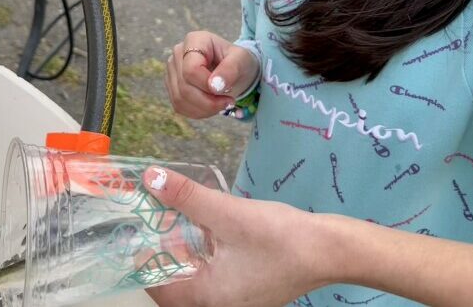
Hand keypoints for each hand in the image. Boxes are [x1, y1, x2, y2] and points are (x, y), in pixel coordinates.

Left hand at [142, 167, 336, 306]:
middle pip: (173, 282)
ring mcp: (234, 301)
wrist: (330, 250)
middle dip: (163, 250)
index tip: (142, 224)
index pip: (155, 284)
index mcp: (205, 297)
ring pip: (193, 277)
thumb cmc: (279, 237)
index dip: (143, 254)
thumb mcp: (227, 212)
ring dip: (184, 250)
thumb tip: (150, 178)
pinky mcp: (247, 290)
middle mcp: (216, 306)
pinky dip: (205, 254)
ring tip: (181, 218)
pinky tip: (211, 228)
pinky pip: (213, 276)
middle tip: (160, 218)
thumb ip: (186, 197)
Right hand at [165, 31, 259, 118]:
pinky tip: (212, 107)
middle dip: (209, 101)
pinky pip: (179, 106)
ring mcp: (172, 70)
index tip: (227, 92)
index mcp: (194, 40)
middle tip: (230, 102)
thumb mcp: (241, 60)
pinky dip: (198, 112)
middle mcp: (178, 53)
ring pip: (180, 99)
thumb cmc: (238, 60)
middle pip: (184, 86)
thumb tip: (214, 86)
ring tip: (222, 104)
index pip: (191, 69)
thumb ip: (230, 69)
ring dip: (204, 109)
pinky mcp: (172, 86)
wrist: (235, 68)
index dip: (207, 85)